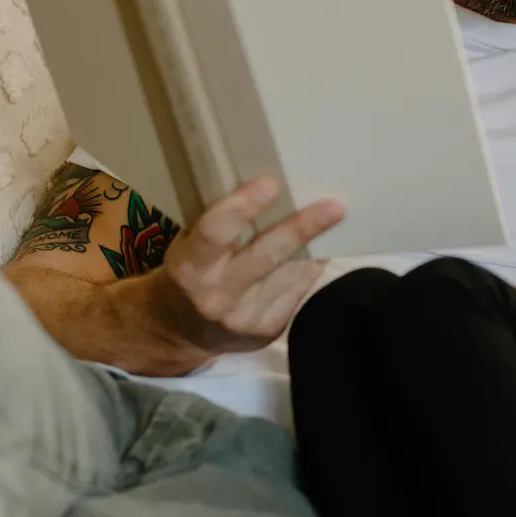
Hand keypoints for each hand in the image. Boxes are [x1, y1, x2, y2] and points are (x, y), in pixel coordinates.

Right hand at [146, 178, 345, 359]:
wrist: (180, 332)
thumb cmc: (189, 273)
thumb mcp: (188, 248)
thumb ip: (221, 225)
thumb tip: (273, 187)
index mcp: (189, 269)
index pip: (214, 234)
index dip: (241, 208)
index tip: (269, 184)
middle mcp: (217, 297)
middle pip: (265, 256)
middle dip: (301, 229)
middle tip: (335, 207)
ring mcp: (246, 319)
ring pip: (290, 273)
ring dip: (313, 245)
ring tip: (333, 218)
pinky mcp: (269, 330)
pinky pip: (298, 289)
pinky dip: (308, 266)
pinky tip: (315, 250)